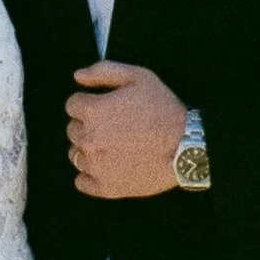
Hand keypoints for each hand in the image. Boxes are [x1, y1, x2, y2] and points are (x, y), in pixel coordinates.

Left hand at [68, 61, 190, 198]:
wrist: (187, 146)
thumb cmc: (164, 110)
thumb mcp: (138, 77)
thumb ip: (103, 71)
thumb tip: (77, 76)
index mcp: (93, 112)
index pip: (72, 105)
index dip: (89, 102)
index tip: (105, 107)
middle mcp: (89, 140)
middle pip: (72, 129)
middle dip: (88, 125)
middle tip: (113, 126)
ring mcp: (95, 166)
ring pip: (75, 155)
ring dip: (88, 149)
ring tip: (113, 146)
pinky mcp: (105, 187)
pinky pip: (81, 181)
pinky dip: (90, 174)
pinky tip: (108, 166)